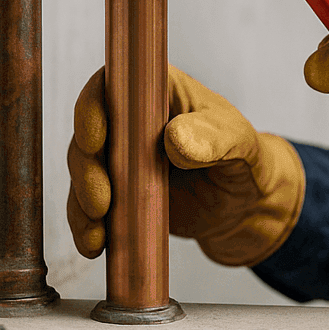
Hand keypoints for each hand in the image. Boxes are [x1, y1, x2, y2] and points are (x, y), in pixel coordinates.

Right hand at [66, 65, 304, 266]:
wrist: (246, 206)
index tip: (95, 139)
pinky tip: (95, 244)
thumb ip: (212, 138)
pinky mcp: (117, 192)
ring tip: (98, 230)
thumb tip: (174, 138)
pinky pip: (89, 207)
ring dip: (82, 201)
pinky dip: (86, 226)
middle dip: (86, 168)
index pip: (114, 85)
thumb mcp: (239, 143)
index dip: (93, 108)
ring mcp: (121, 158)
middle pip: (88, 133)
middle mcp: (132, 121)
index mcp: (159, 92)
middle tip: (101, 201)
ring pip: (84, 172)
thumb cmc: (245, 158)